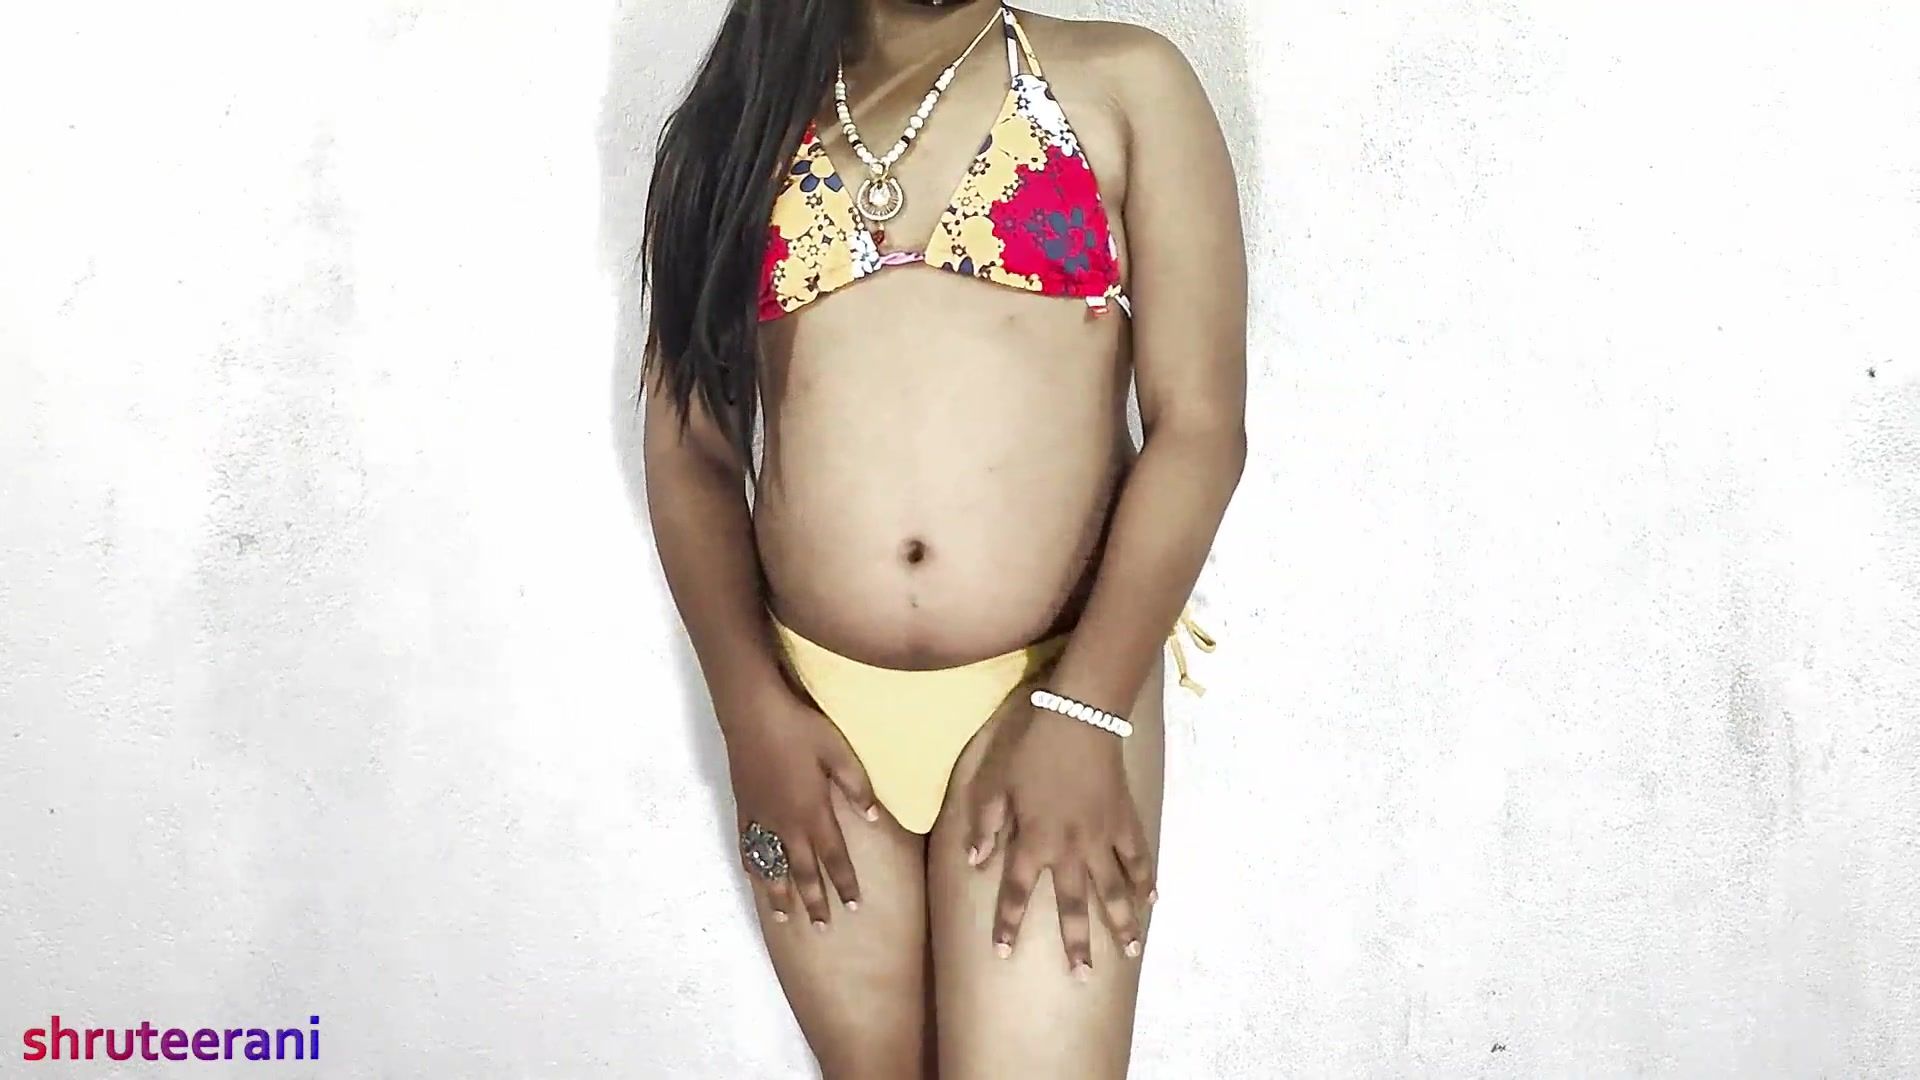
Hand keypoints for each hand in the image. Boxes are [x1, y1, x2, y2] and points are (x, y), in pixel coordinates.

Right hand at [721, 680, 877, 931]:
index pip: (834, 857)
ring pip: (772, 865)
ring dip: (778, 893)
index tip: (853, 906)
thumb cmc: (800, 728)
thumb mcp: (838, 752)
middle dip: (814, 900)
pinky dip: (753, 865)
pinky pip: (748, 846)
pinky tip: (754, 877)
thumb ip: (857, 785)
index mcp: (814, 811)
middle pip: (802, 871)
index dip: (844, 883)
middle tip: (821, 927)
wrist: (753, 714)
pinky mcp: (744, 808)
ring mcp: (762, 818)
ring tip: (783, 916)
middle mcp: (787, 823)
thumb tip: (874, 817)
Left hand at [962, 698, 1155, 977]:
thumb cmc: (1030, 746)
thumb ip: (985, 824)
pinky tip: (1152, 902)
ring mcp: (1103, 837)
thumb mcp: (995, 782)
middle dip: (1078, 943)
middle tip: (1083, 976)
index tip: (1003, 952)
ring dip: (1122, 923)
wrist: (1080, 716)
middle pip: (1075, 905)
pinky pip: (1138, 858)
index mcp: (1035, 841)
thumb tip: (974, 861)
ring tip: (1131, 952)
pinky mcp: (1125, 820)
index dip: (1009, 923)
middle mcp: (1071, 848)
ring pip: (1115, 889)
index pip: (1018, 892)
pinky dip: (1146, 880)